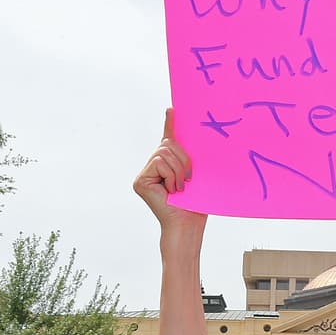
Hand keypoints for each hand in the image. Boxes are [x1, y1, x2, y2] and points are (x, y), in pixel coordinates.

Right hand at [133, 108, 204, 232]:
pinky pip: (159, 163)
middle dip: (183, 159)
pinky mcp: (140, 181)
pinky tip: (172, 190)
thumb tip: (192, 139)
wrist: (187, 225)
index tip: (172, 109)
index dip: (170, 124)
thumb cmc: (195, 204)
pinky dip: (171, 175)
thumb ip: (188, 158)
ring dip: (178, 170)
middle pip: (168, 144)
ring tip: (180, 188)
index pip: (168, 141)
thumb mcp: (194, 175)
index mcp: (167, 166)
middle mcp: (152, 168)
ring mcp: (144, 174)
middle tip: (188, 179)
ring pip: (164, 153)